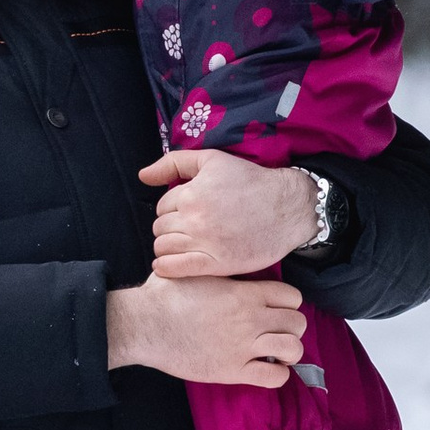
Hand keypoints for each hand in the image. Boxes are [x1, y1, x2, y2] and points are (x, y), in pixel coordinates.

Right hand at [105, 273, 305, 388]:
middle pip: (298, 322)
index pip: (292, 296)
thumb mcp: (196, 270)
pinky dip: (277, 374)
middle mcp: (251, 319)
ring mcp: (243, 346)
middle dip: (291, 327)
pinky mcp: (232, 370)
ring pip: (292, 349)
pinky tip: (266, 369)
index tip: (276, 309)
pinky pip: (274, 377)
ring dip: (288, 351)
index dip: (288, 303)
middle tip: (276, 331)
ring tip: (275, 352)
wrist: (145, 324)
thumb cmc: (164, 295)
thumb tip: (219, 261)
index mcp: (245, 293)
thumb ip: (219, 269)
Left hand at [140, 147, 319, 278]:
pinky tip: (168, 265)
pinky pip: (176, 268)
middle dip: (169, 227)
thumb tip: (143, 176)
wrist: (287, 207)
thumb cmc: (250, 181)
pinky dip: (166, 267)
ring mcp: (205, 243)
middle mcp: (195, 219)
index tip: (186, 211)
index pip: (161, 207)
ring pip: (164, 248)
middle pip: (160, 228)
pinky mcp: (216, 263)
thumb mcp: (212, 160)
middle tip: (186, 228)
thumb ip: (174, 163)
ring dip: (167, 247)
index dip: (171, 208)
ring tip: (181, 244)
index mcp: (192, 194)